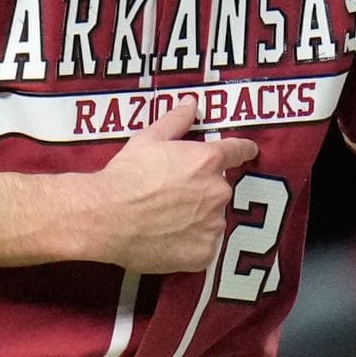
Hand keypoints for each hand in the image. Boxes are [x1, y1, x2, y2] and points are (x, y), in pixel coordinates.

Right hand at [80, 101, 259, 272]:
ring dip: (198, 219)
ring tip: (167, 221)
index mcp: (208, 160)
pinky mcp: (204, 253)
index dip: (242, 150)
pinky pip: (204, 247)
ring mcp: (213, 225)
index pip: (237, 151)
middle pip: (220, 189)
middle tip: (173, 197)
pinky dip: (191, 243)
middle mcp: (218, 191)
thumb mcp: (148, 139)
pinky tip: (169, 239)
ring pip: (213, 219)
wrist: (107, 216)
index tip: (248, 152)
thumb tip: (191, 103)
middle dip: (203, 191)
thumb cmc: (126, 175)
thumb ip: (175, 121)